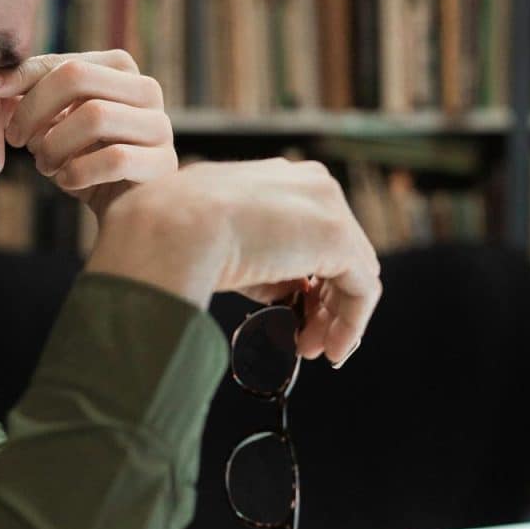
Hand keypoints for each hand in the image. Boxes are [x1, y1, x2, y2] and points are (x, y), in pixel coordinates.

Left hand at [0, 50, 176, 217]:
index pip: (64, 61)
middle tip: (17, 139)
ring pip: (95, 116)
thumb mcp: (54, 123)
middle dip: (35, 108)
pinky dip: (79, 172)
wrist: (123, 211)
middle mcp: (147, 90)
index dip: (22, 77)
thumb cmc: (84, 160)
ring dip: (55, 146)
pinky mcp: (163, 164)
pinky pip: (114, 159)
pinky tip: (68, 182)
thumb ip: (30, 96)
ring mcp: (160, 126)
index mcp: (120, 70)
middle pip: (78, 78)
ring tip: (45, 166)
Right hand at [87, 158, 381, 366]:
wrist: (168, 229)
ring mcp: (326, 207)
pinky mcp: (337, 238)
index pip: (308, 232)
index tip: (289, 315)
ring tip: (314, 351)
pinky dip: (351, 324)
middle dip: (323, 301)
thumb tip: (279, 294)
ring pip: (352, 271)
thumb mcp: (213, 241)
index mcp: (275, 177)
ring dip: (336, 317)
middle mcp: (308, 183)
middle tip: (305, 342)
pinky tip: (332, 350)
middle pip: (336, 251)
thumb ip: (253, 261)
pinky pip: (361, 289)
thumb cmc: (169, 236)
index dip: (304, 278)